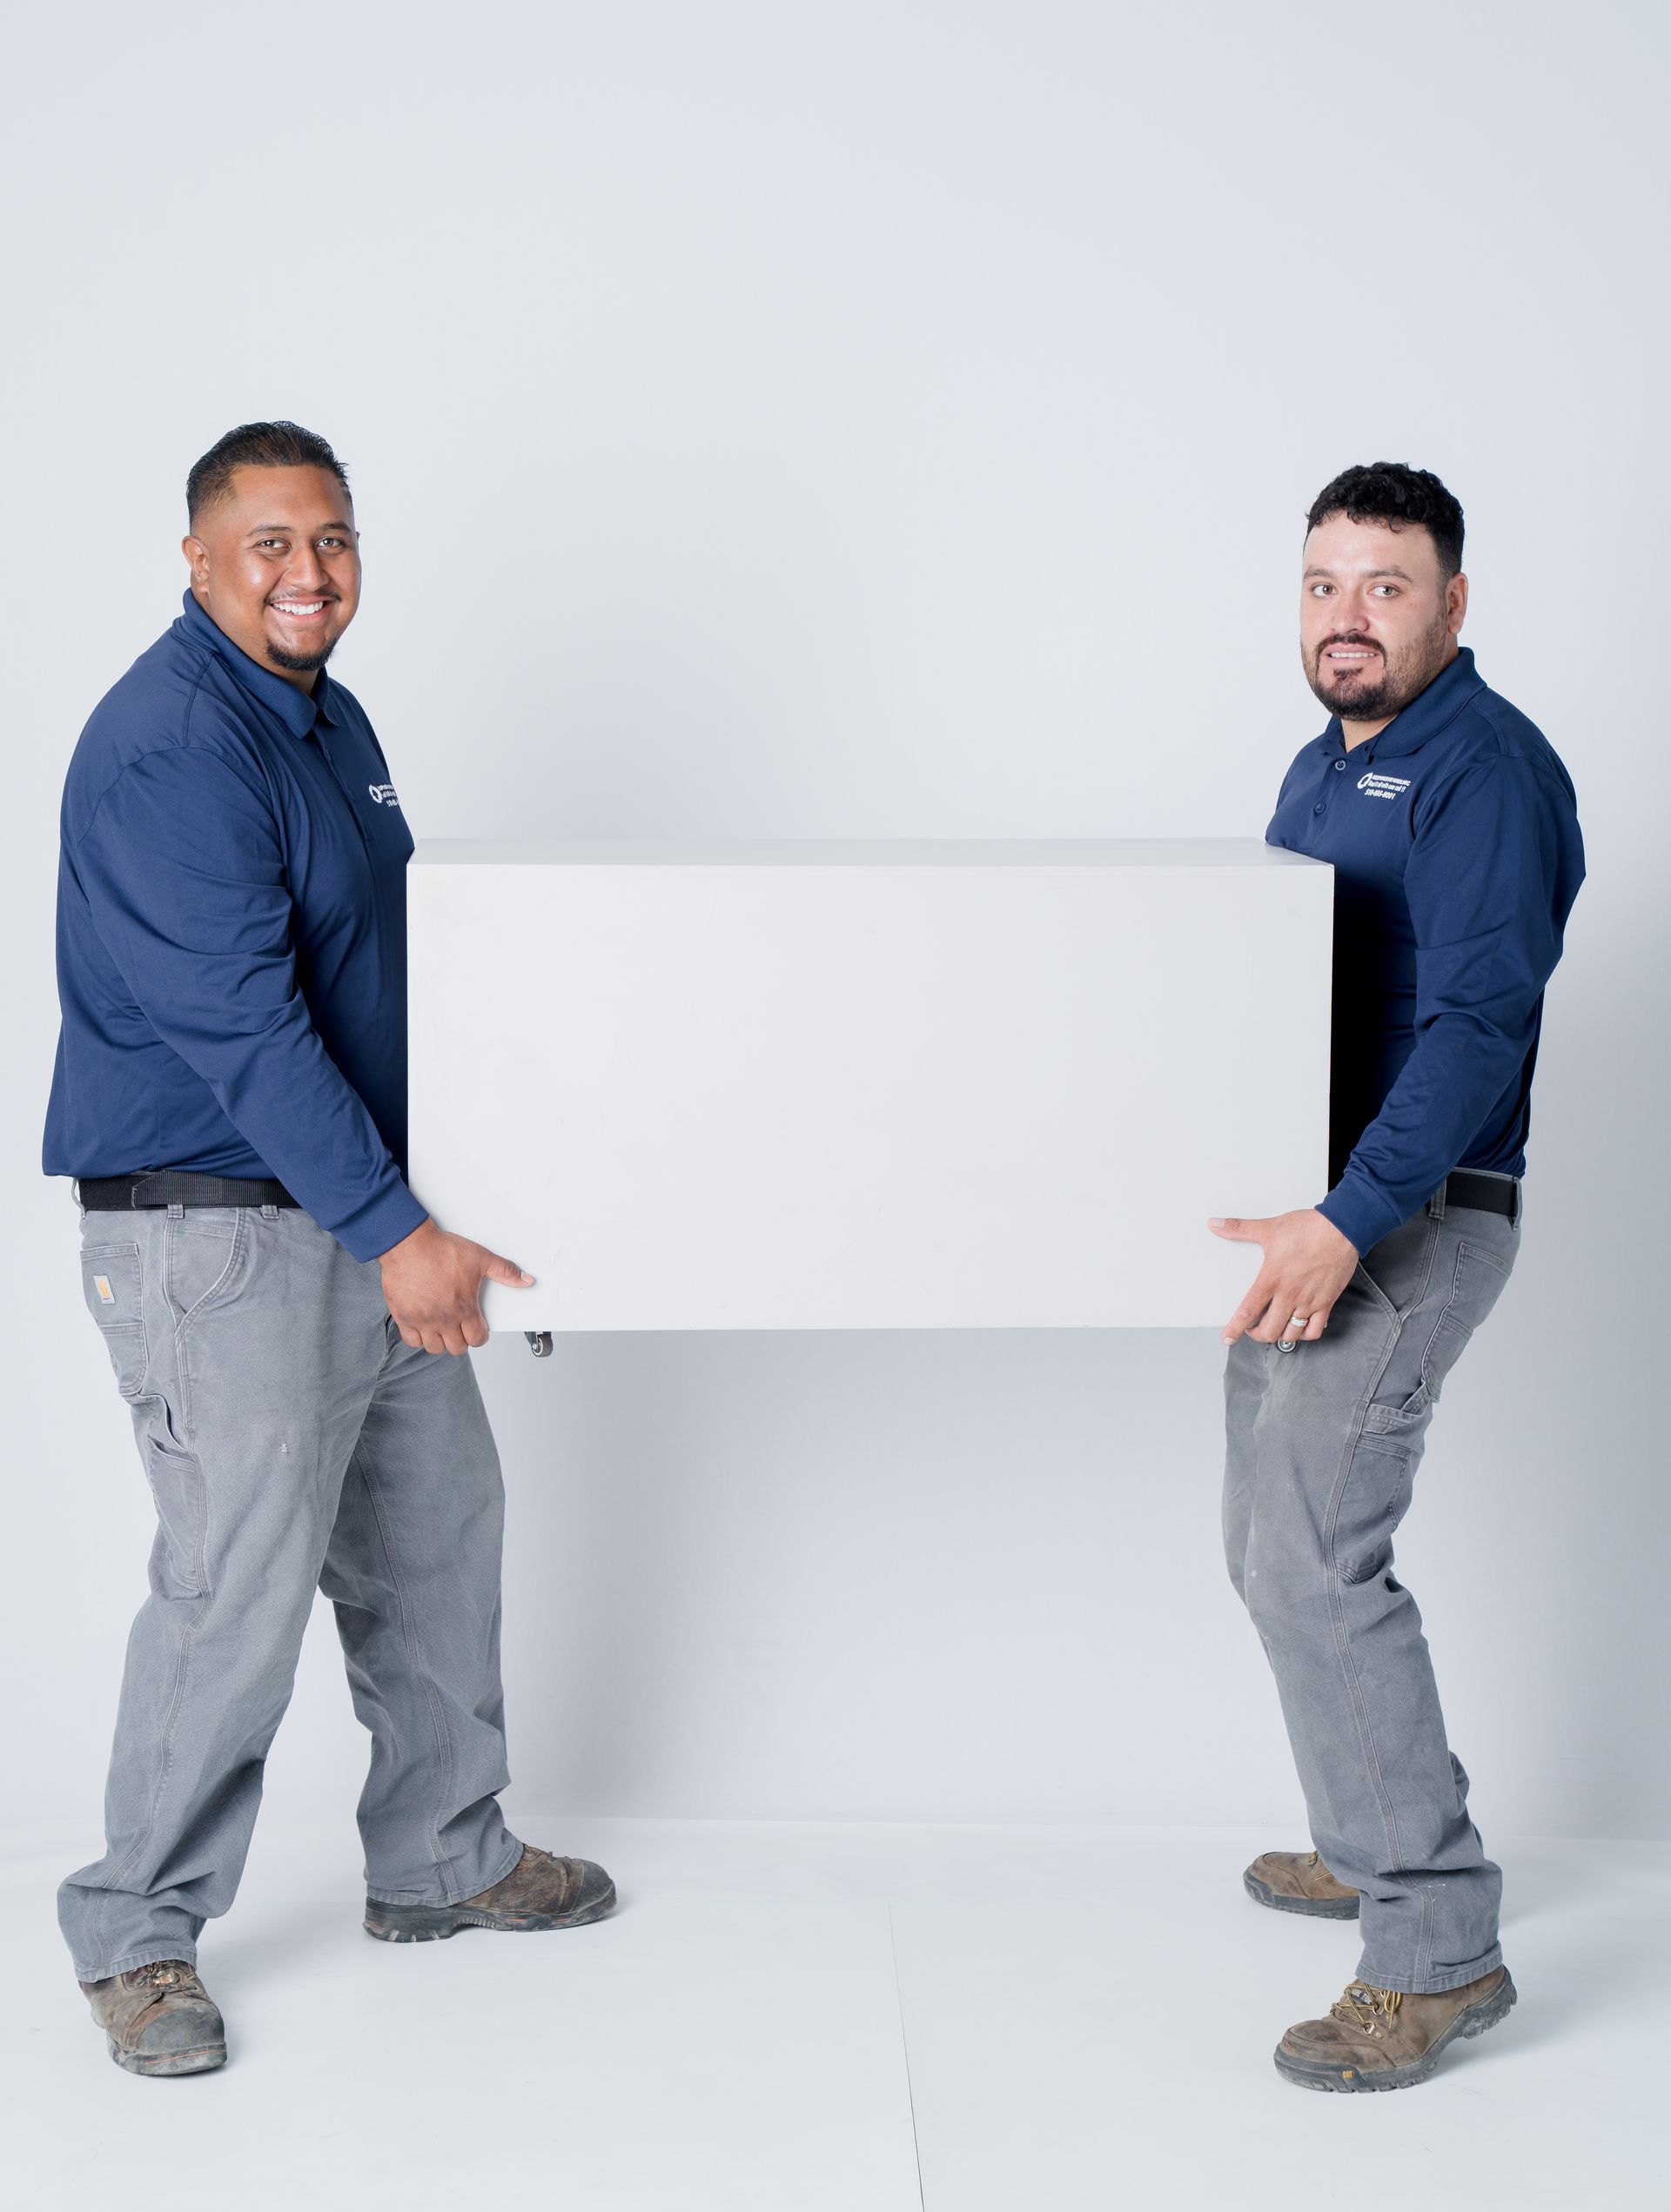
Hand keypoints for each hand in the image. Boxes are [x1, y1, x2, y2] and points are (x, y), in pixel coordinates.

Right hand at [377, 1218, 533, 1354]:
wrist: (410, 1244)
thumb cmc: (441, 1250)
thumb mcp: (481, 1258)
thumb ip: (505, 1271)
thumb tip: (525, 1280)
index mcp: (464, 1308)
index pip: (477, 1339)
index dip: (480, 1335)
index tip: (477, 1327)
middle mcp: (443, 1319)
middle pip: (457, 1347)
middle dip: (462, 1340)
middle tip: (460, 1327)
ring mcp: (422, 1320)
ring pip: (434, 1348)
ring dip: (441, 1341)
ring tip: (443, 1328)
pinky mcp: (403, 1316)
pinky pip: (412, 1340)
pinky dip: (418, 1338)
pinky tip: (423, 1326)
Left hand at [1210, 1208, 1358, 1347]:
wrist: (1341, 1229)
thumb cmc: (1307, 1228)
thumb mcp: (1269, 1228)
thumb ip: (1239, 1228)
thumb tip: (1213, 1223)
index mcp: (1272, 1279)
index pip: (1248, 1311)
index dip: (1235, 1329)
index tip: (1227, 1338)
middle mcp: (1290, 1295)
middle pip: (1270, 1331)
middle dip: (1258, 1335)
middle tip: (1253, 1329)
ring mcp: (1309, 1302)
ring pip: (1291, 1334)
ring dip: (1280, 1336)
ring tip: (1274, 1328)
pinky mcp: (1326, 1303)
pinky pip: (1315, 1330)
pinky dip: (1305, 1334)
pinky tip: (1299, 1327)